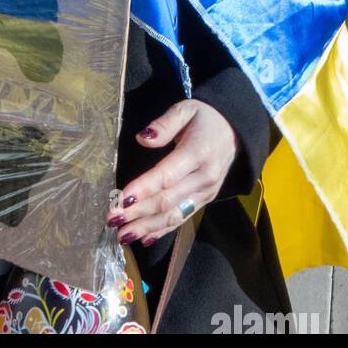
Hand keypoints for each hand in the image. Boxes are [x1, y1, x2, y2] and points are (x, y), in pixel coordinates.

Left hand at [109, 100, 238, 245]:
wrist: (235, 131)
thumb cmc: (205, 118)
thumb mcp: (185, 109)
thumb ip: (164, 124)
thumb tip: (143, 138)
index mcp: (198, 153)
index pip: (167, 175)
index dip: (144, 189)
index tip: (122, 199)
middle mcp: (204, 177)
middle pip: (168, 200)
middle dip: (138, 212)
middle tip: (112, 219)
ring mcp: (206, 192)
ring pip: (174, 214)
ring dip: (147, 226)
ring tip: (123, 235)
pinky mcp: (205, 200)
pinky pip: (182, 218)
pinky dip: (162, 230)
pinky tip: (144, 237)